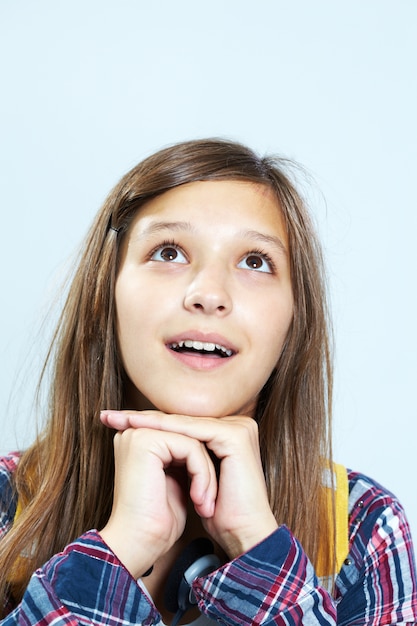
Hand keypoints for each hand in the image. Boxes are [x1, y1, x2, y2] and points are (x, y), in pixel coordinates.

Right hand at [98, 422, 216, 578]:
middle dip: (205, 470)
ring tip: (205, 504)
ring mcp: (139, 434)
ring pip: (194, 442)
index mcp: (139, 440)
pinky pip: (191, 448)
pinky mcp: (146, 441)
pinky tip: (199, 499)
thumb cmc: (156, 522)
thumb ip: (185, 460)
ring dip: (207, 476)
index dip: (202, 465)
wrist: (139, 544)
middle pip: (190, 438)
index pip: (185, 439)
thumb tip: (210, 445)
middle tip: (209, 502)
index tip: (209, 495)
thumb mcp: (175, 481)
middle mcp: (135, 432)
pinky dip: (202, 475)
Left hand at [100, 410, 277, 559]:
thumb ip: (182, 456)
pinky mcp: (235, 437)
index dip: (149, 424)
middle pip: (181, 421)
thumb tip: (151, 442)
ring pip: (185, 423)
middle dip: (144, 419)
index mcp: (228, 433)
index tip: (116, 423)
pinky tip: (144, 427)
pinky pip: (193, 431)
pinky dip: (167, 430)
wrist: (242, 534)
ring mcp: (239, 429)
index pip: (182, 425)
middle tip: (111, 417)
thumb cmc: (218, 513)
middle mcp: (236, 426)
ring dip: (151, 421)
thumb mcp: (194, 479)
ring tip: (122, 420)